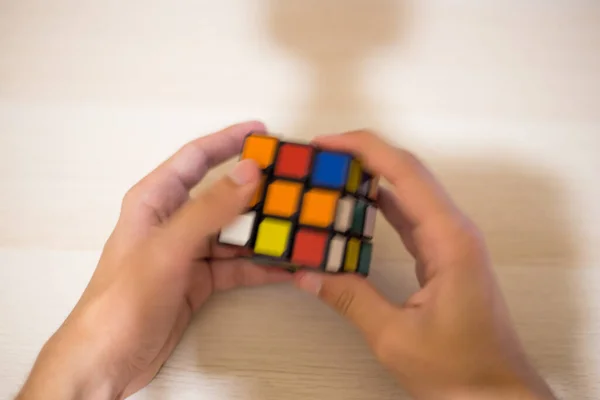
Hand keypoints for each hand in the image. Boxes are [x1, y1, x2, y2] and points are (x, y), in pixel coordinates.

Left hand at [17, 121, 291, 399]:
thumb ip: (210, 208)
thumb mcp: (170, 247)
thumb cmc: (124, 299)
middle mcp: (172, 220)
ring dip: (262, 230)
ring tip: (296, 227)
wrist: (109, 357)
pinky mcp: (198, 279)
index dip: (229, 140)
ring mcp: (187, 251)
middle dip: (256, 190)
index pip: (196, 157)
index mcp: (155, 199)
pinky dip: (258, 264)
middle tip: (291, 185)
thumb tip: (250, 171)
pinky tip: (283, 265)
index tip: (263, 132)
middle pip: (221, 194)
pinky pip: (235, 264)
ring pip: (233, 231)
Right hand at [295, 131, 555, 399]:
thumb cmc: (460, 369)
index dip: (364, 149)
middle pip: (408, 172)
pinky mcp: (444, 254)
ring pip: (410, 190)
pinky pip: (410, 215)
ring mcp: (451, 241)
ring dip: (372, 175)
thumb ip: (350, 298)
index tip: (327, 142)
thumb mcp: (395, 336)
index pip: (405, 173)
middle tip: (321, 154)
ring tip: (331, 172)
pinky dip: (382, 202)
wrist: (496, 393)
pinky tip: (358, 202)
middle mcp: (454, 231)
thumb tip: (306, 272)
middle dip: (363, 155)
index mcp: (449, 239)